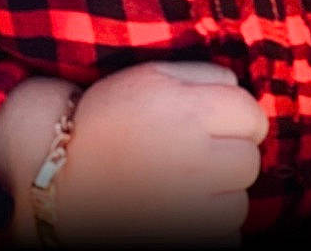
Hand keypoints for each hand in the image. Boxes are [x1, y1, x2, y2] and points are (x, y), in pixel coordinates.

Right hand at [52, 60, 267, 244]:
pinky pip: (223, 240)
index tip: (214, 124)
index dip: (236, 118)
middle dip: (227, 158)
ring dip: (217, 198)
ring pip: (238, 206)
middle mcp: (197, 161)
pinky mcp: (184, 241)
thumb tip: (242, 94)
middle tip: (191, 156)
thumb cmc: (105, 118)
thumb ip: (205, 76)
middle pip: (249, 162)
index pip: (254, 116)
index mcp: (192, 112)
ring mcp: (190, 210)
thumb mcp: (152, 76)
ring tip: (175, 186)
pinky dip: (207, 231)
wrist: (56, 174)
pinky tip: (175, 213)